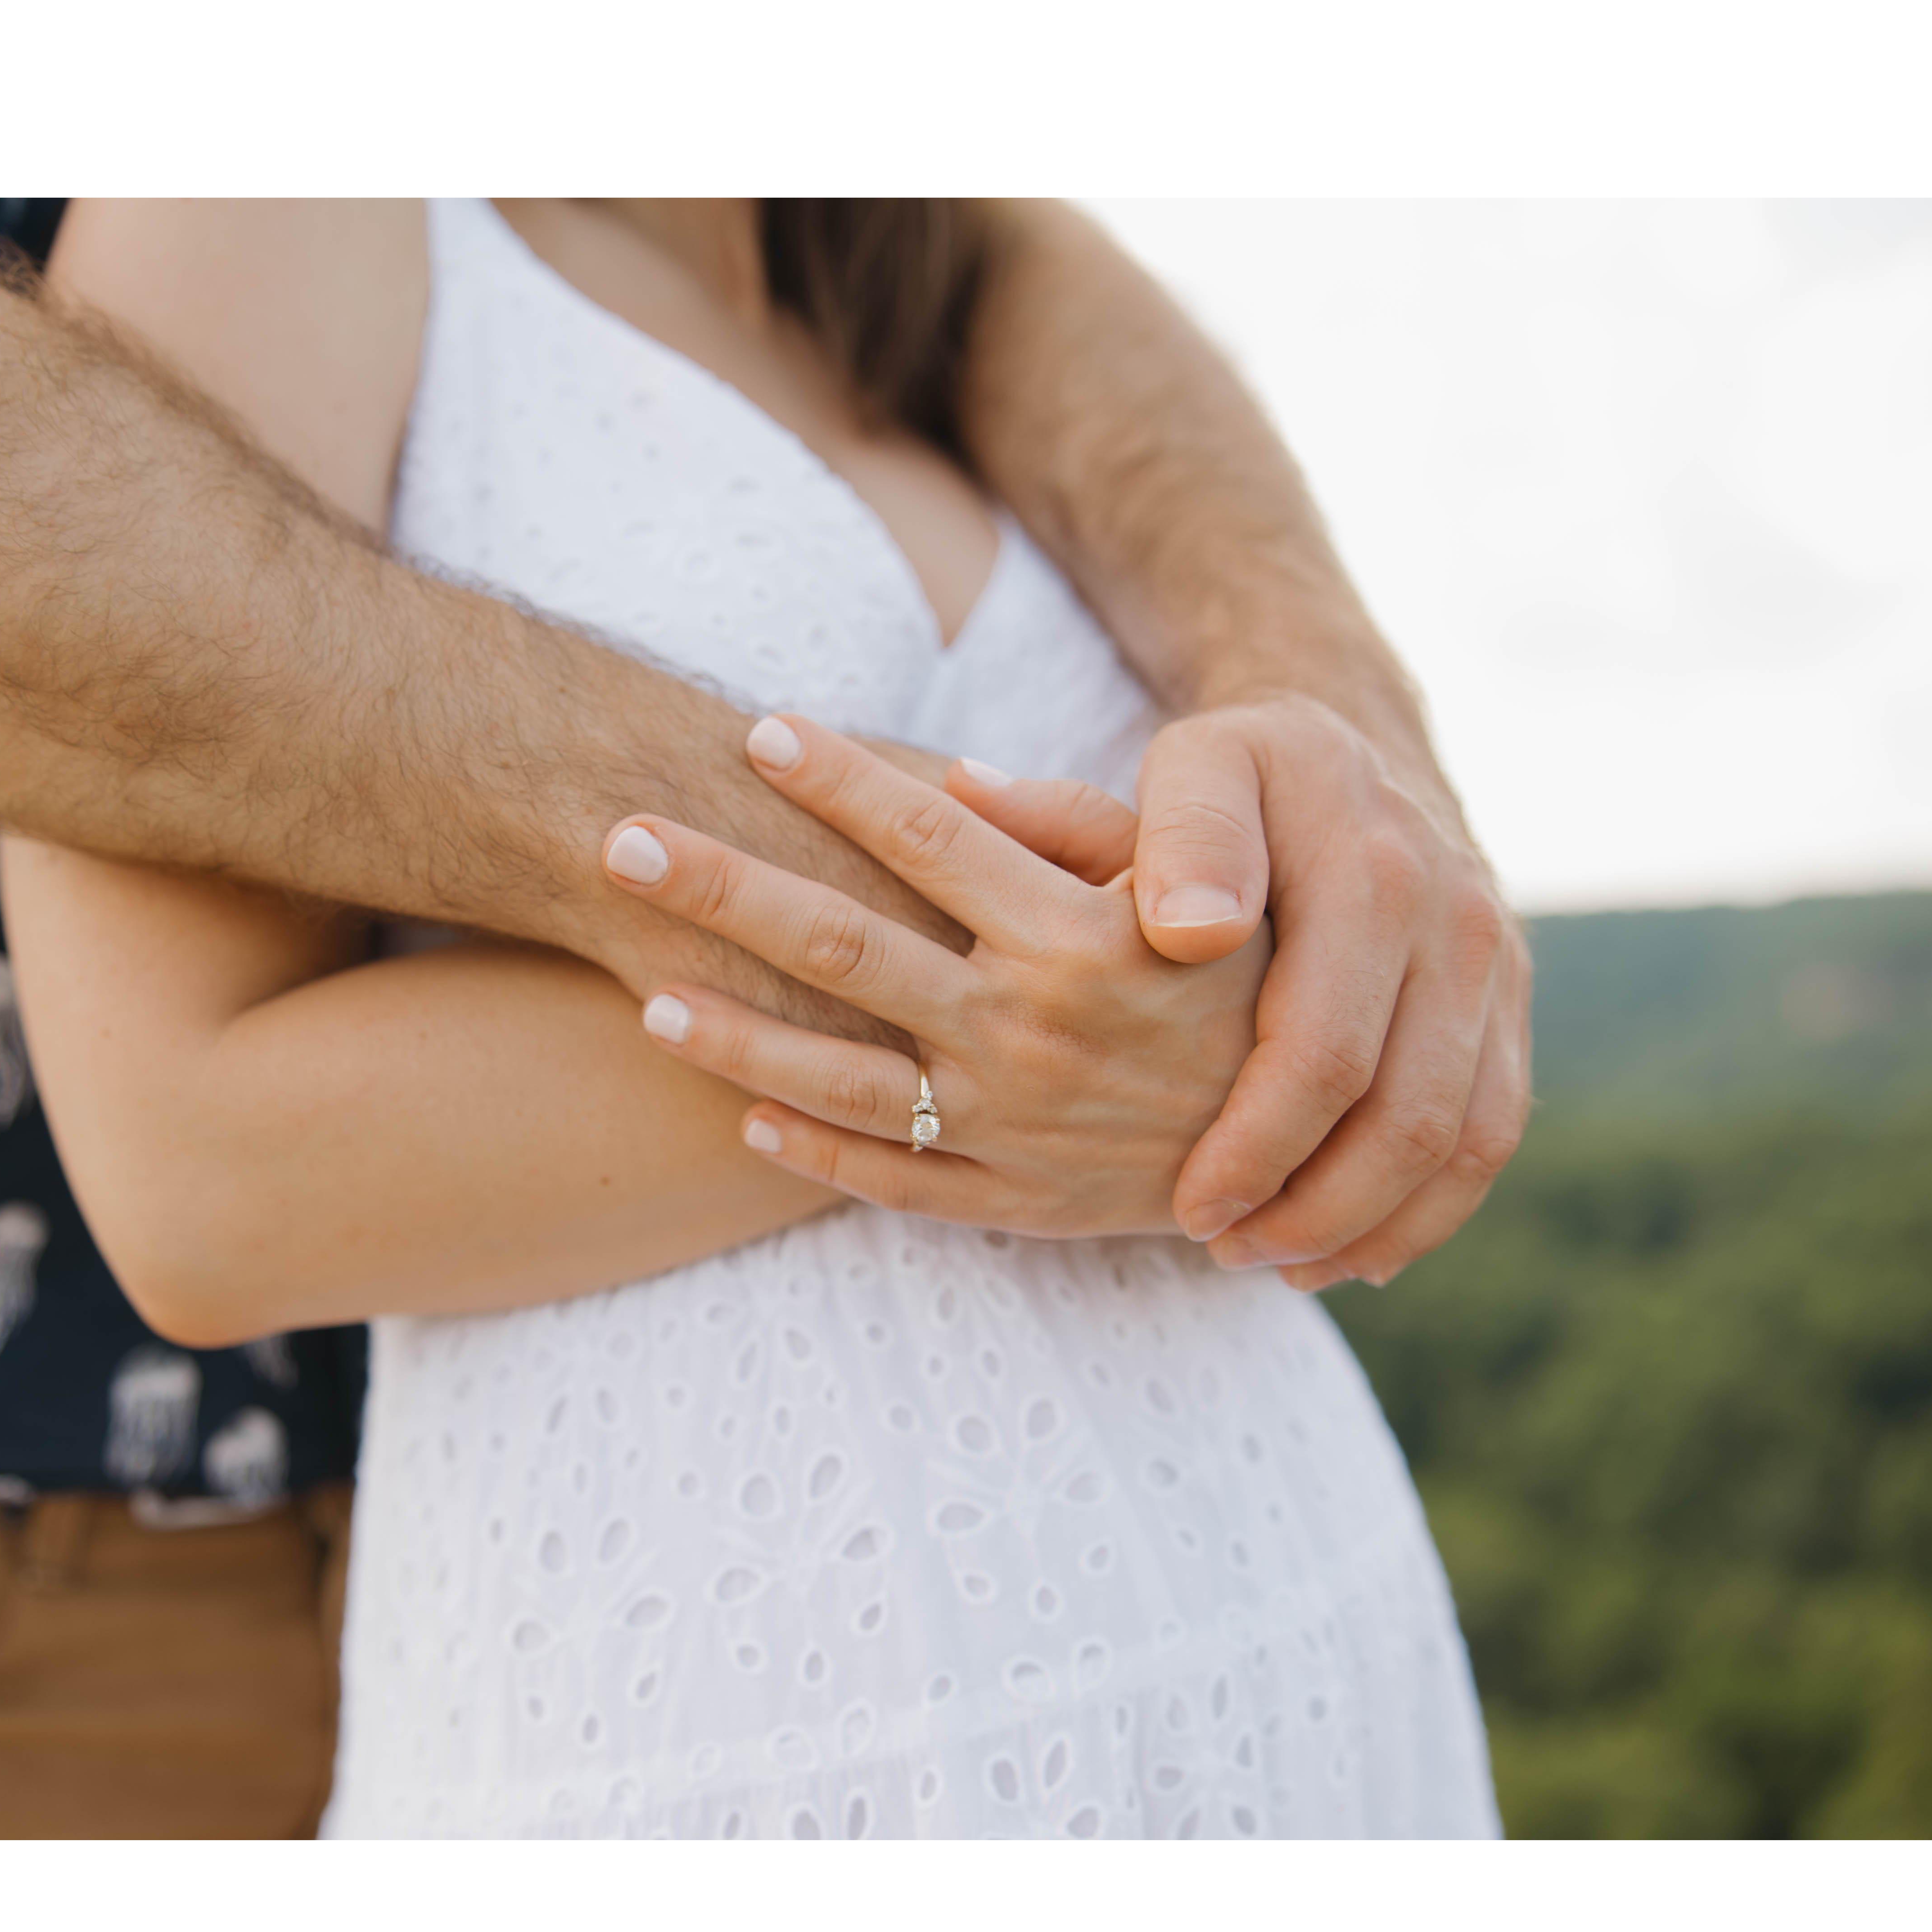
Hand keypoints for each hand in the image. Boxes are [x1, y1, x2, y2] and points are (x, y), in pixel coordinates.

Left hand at [600, 715, 1266, 1235]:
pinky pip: (892, 1179)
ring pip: (837, 1078)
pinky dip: (809, 1150)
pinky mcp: (1014, 1201)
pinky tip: (740, 1114)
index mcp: (1075, 937)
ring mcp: (1011, 1125)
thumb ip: (1085, 833)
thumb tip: (964, 778)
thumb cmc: (1251, 990)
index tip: (757, 729)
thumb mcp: (1193, 898)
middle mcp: (1028, 1028)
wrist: (1315, 1150)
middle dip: (722, 887)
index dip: (839, 779)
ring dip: (732, 1034)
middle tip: (616, 838)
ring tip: (644, 993)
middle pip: (839, 943)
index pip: (928, 836)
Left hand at [962, 693, 1531, 1288]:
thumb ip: (1181, 834)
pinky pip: (1492, 1136)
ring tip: (1276, 1262)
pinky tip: (1354, 1253)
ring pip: (1460, 1143)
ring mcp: (1496, 967)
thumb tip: (1190, 933)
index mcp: (1371, 871)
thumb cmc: (1241, 769)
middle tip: (1217, 1247)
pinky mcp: (1511, 1005)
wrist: (1349, 739)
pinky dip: (1430, 1210)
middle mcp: (1454, 921)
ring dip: (1369, 1223)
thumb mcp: (1195, 764)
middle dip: (1309, 1207)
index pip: (1324, 1052)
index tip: (1188, 1207)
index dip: (1258, 1148)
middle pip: (1403, 1117)